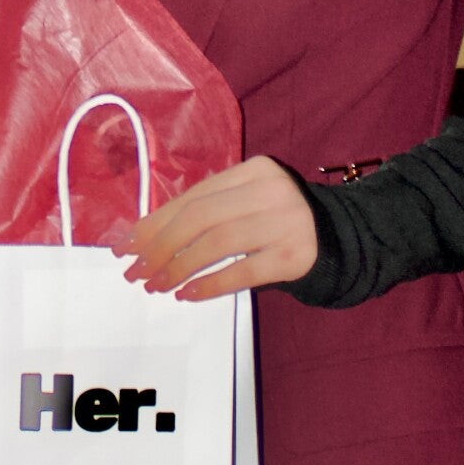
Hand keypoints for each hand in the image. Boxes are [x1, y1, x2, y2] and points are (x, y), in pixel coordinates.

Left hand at [116, 157, 317, 301]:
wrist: (338, 241)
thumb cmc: (275, 224)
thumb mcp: (243, 206)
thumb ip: (203, 214)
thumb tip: (140, 239)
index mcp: (254, 169)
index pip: (193, 196)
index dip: (155, 222)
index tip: (125, 247)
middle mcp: (271, 189)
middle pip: (201, 217)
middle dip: (160, 246)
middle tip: (136, 272)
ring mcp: (286, 221)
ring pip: (218, 243)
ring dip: (179, 267)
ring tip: (156, 286)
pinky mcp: (296, 255)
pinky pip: (243, 271)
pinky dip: (210, 284)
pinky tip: (188, 294)